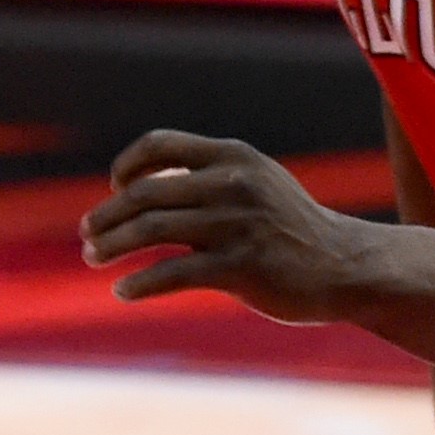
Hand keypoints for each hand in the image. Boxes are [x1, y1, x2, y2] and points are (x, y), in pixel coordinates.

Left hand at [79, 130, 374, 320]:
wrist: (347, 266)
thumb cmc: (289, 227)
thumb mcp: (254, 183)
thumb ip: (205, 178)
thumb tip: (137, 189)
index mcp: (231, 156)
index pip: (160, 143)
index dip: (128, 164)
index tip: (113, 187)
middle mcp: (231, 183)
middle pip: (145, 193)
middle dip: (108, 216)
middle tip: (87, 236)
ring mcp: (236, 225)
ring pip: (151, 231)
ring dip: (113, 246)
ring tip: (92, 259)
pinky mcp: (241, 267)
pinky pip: (174, 273)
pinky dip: (141, 282)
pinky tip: (123, 291)